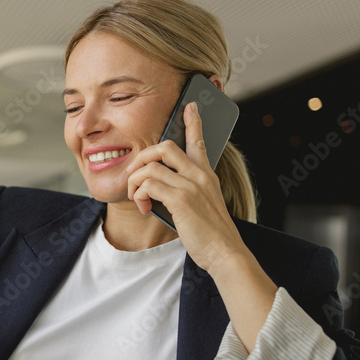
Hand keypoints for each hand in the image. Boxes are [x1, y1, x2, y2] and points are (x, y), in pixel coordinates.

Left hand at [125, 101, 244, 273]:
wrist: (225, 252)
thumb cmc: (212, 233)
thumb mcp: (203, 205)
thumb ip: (188, 191)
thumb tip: (162, 188)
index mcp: (206, 174)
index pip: (198, 141)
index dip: (193, 122)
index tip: (190, 107)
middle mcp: (200, 175)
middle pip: (164, 147)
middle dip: (142, 157)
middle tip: (135, 174)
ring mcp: (191, 185)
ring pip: (151, 167)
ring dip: (136, 182)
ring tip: (138, 198)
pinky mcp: (181, 199)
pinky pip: (149, 185)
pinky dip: (140, 196)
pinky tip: (145, 208)